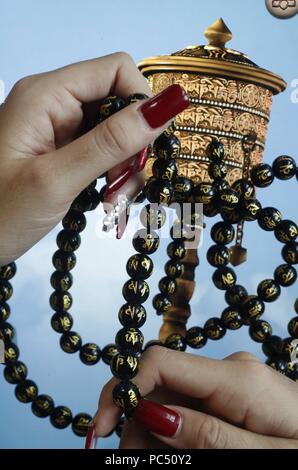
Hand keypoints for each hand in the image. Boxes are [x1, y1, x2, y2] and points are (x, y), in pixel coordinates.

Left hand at [0, 53, 187, 264]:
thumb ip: (112, 142)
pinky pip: (104, 154)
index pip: (116, 70)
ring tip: (113, 201)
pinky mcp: (64, 154)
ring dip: (126, 168)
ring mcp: (60, 131)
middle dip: (133, 146)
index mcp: (47, 95)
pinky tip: (107, 200)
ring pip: (117, 133)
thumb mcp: (58, 178)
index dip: (140, 103)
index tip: (144, 149)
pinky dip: (114, 177)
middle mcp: (55, 105)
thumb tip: (167, 105)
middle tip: (122, 186)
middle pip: (119, 104)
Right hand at [94, 347, 297, 448]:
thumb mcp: (264, 457)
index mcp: (238, 378)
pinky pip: (190, 411)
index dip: (124, 388)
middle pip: (160, 386)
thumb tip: (151, 415)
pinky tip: (171, 453)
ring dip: (151, 434)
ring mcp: (231, 385)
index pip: (162, 362)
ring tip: (152, 462)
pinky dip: (171, 435)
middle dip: (135, 422)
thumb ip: (209, 437)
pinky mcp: (232, 399)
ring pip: (170, 402)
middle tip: (130, 462)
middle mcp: (229, 373)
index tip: (102, 427)